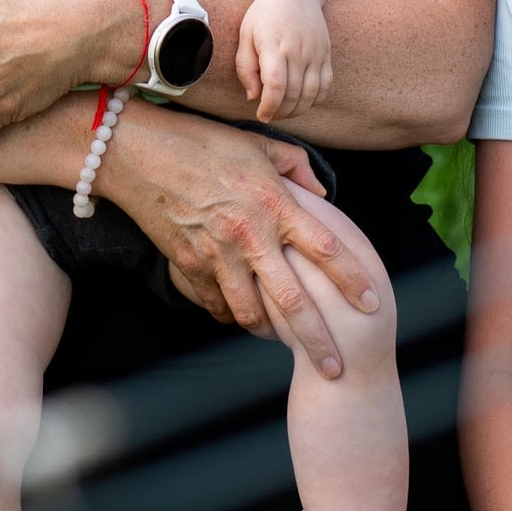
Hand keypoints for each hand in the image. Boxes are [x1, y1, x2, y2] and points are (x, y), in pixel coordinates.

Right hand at [89, 107, 382, 376]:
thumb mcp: (258, 143)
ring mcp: (218, 254)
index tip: (373, 304)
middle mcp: (251, 235)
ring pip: (251, 313)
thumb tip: (323, 194)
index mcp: (275, 202)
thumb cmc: (202, 141)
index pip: (327, 248)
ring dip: (269, 333)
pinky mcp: (189, 264)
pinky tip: (240, 316)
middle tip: (336, 369)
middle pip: (294, 302)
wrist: (138, 152)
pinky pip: (216, 303)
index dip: (353, 280)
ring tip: (283, 343)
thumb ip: (296, 168)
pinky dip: (230, 313)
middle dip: (319, 341)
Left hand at [236, 0, 332, 121]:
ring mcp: (316, 52)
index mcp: (274, 45)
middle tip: (269, 115)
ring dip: (297, 110)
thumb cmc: (264, 14)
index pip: (276, 85)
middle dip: (280, 112)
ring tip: (284, 112)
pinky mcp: (326, 54)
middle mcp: (298, 50)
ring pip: (311, 94)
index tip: (261, 114)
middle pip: (294, 94)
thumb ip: (245, 68)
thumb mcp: (245, 35)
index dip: (269, 106)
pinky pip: (326, 85)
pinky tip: (302, 102)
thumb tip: (253, 97)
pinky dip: (315, 100)